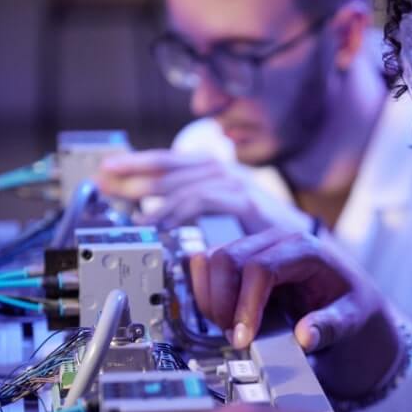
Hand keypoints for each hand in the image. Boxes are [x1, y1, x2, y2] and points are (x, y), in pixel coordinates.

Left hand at [95, 150, 313, 233]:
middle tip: (104, 179)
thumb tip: (152, 212)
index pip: (171, 161)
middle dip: (134, 173)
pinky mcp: (246, 204)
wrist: (308, 250)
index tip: (108, 166)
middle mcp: (227, 173)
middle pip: (172, 167)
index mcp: (218, 173)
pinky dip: (178, 212)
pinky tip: (158, 223)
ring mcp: (238, 186)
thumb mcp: (222, 219)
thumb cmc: (265, 237)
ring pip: (185, 183)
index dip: (138, 162)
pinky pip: (204, 203)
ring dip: (152, 194)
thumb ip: (191, 211)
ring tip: (127, 205)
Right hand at [188, 227, 400, 397]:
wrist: (349, 299)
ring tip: (229, 328)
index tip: (243, 338)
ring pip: (210, 259)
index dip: (245, 305)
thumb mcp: (353, 317)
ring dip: (210, 298)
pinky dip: (206, 293)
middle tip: (235, 337)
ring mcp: (255, 246)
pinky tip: (223, 316)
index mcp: (305, 249)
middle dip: (222, 302)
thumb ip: (331, 326)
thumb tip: (305, 337)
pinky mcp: (240, 258)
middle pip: (227, 258)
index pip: (260, 268)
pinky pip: (207, 266)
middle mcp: (276, 240)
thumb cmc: (351, 304)